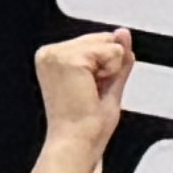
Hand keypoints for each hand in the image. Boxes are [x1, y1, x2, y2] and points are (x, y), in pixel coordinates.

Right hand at [35, 29, 134, 155]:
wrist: (77, 141)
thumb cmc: (86, 124)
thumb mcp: (108, 82)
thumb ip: (117, 56)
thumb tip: (122, 32)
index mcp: (54, 58)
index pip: (97, 42)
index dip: (105, 66)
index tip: (89, 89)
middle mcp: (50, 52)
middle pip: (104, 38)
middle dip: (109, 66)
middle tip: (90, 93)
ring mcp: (56, 53)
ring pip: (109, 43)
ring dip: (110, 69)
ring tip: (89, 91)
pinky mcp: (69, 57)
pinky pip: (112, 51)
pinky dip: (111, 71)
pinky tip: (90, 88)